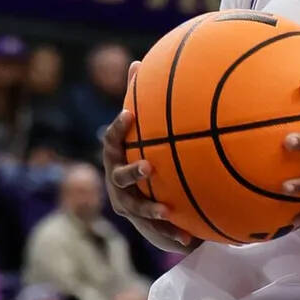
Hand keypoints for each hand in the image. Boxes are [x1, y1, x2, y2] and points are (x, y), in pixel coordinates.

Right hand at [101, 65, 198, 252]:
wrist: (142, 203)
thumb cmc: (140, 155)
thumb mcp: (139, 132)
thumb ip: (138, 99)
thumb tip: (136, 61)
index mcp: (116, 158)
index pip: (111, 141)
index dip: (118, 128)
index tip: (129, 115)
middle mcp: (117, 182)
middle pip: (120, 177)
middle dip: (132, 173)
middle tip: (149, 166)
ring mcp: (127, 205)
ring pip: (135, 207)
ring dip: (150, 207)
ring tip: (166, 208)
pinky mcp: (142, 225)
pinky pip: (156, 230)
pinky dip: (171, 233)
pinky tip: (188, 238)